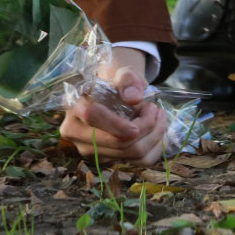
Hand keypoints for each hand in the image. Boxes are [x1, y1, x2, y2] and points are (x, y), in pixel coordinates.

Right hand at [59, 45, 168, 166]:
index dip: (119, 121)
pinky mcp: (105, 161)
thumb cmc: (116, 84)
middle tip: (156, 109)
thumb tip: (134, 98)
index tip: (144, 111)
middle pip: (117, 142)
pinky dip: (154, 148)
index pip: (92, 117)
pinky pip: (137, 162)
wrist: (111, 97)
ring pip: (130, 154)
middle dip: (146, 126)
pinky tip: (157, 131)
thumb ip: (128, 80)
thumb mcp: (123, 73)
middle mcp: (76, 134)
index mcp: (74, 106)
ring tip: (159, 116)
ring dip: (154, 136)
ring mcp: (90, 151)